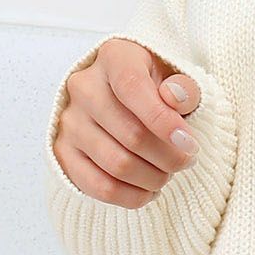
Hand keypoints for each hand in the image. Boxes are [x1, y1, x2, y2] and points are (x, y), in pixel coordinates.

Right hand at [52, 37, 201, 206]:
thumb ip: (184, 88)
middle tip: (187, 160)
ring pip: (118, 165)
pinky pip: (99, 187)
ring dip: (154, 178)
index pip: (132, 88)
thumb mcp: (176, 78)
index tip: (190, 144)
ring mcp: (69, 121)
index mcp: (114, 58)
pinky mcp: (63, 152)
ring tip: (169, 173)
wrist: (122, 98)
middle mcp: (84, 86)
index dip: (163, 121)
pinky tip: (149, 190)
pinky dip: (132, 196)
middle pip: (131, 135)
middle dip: (170, 157)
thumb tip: (176, 97)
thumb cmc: (156, 87)